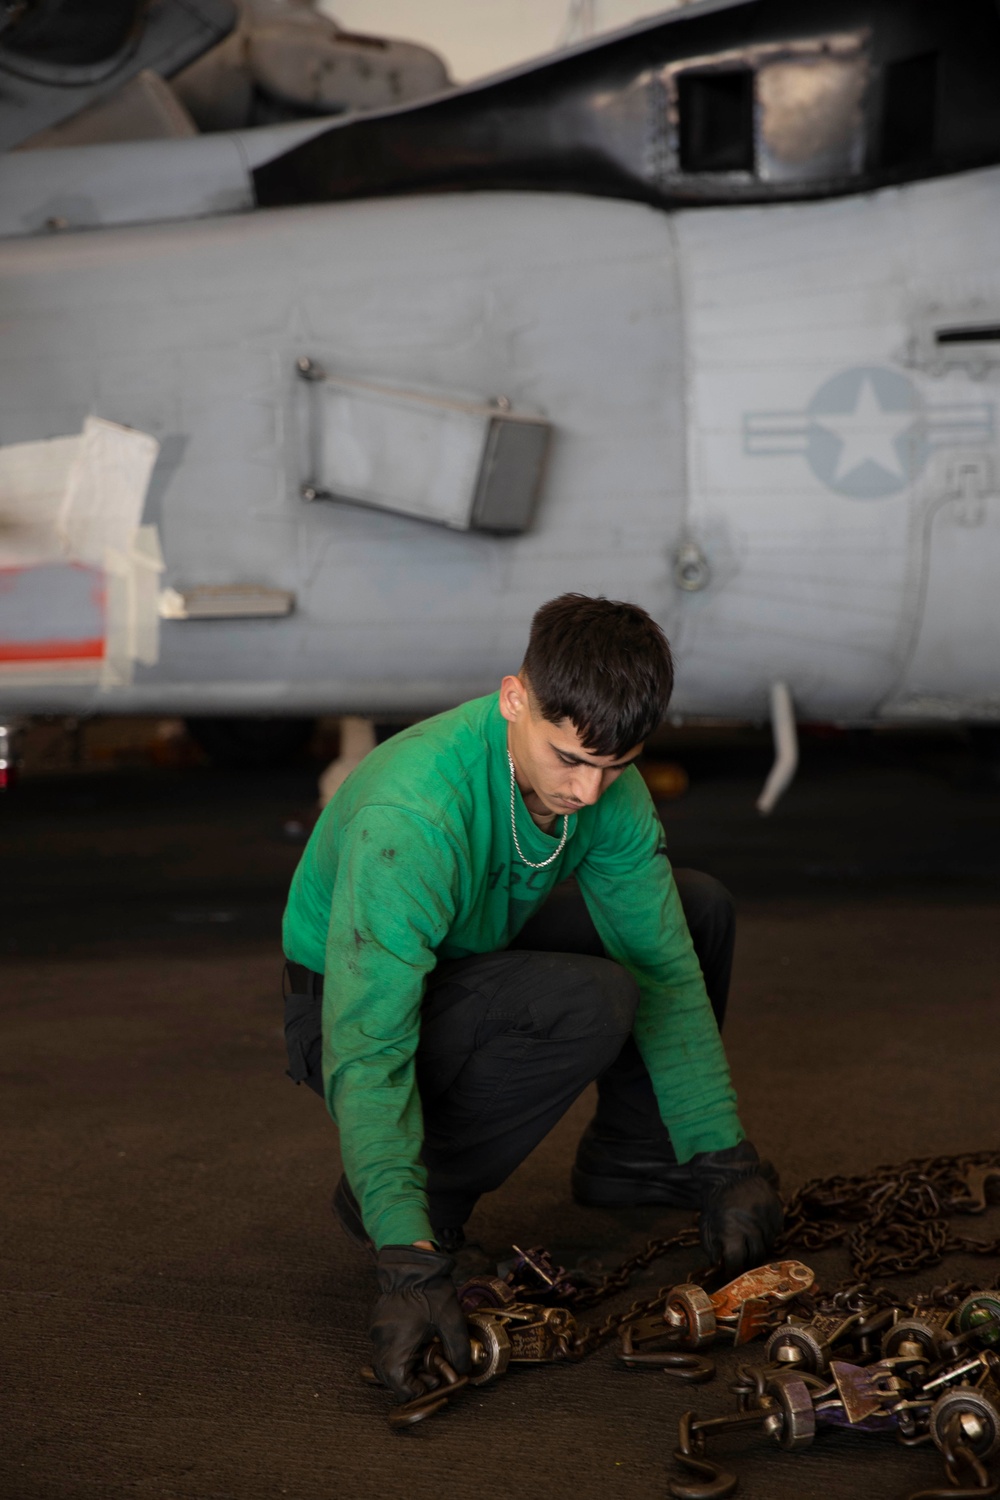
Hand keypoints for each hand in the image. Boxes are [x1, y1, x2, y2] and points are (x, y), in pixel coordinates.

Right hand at [369, 1245, 471, 1400]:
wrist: (414, 1262)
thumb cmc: (431, 1288)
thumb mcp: (451, 1321)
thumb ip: (458, 1350)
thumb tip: (461, 1370)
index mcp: (397, 1344)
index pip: (398, 1384)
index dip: (416, 1390)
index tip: (431, 1383)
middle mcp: (381, 1340)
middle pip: (389, 1376)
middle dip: (411, 1380)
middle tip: (431, 1372)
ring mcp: (377, 1330)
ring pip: (385, 1362)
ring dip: (405, 1366)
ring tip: (426, 1355)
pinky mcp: (378, 1321)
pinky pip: (385, 1346)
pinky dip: (400, 1351)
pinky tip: (418, 1341)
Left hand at [690, 1141, 783, 1276]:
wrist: (732, 1174)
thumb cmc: (716, 1201)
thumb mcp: (707, 1224)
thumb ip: (711, 1247)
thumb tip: (719, 1266)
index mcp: (732, 1230)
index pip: (737, 1261)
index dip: (734, 1270)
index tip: (731, 1271)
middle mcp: (752, 1227)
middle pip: (756, 1257)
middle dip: (748, 1261)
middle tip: (742, 1259)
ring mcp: (767, 1219)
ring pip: (768, 1246)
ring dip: (758, 1248)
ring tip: (749, 1240)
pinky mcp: (777, 1212)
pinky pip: (776, 1233)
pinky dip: (768, 1235)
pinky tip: (758, 1228)